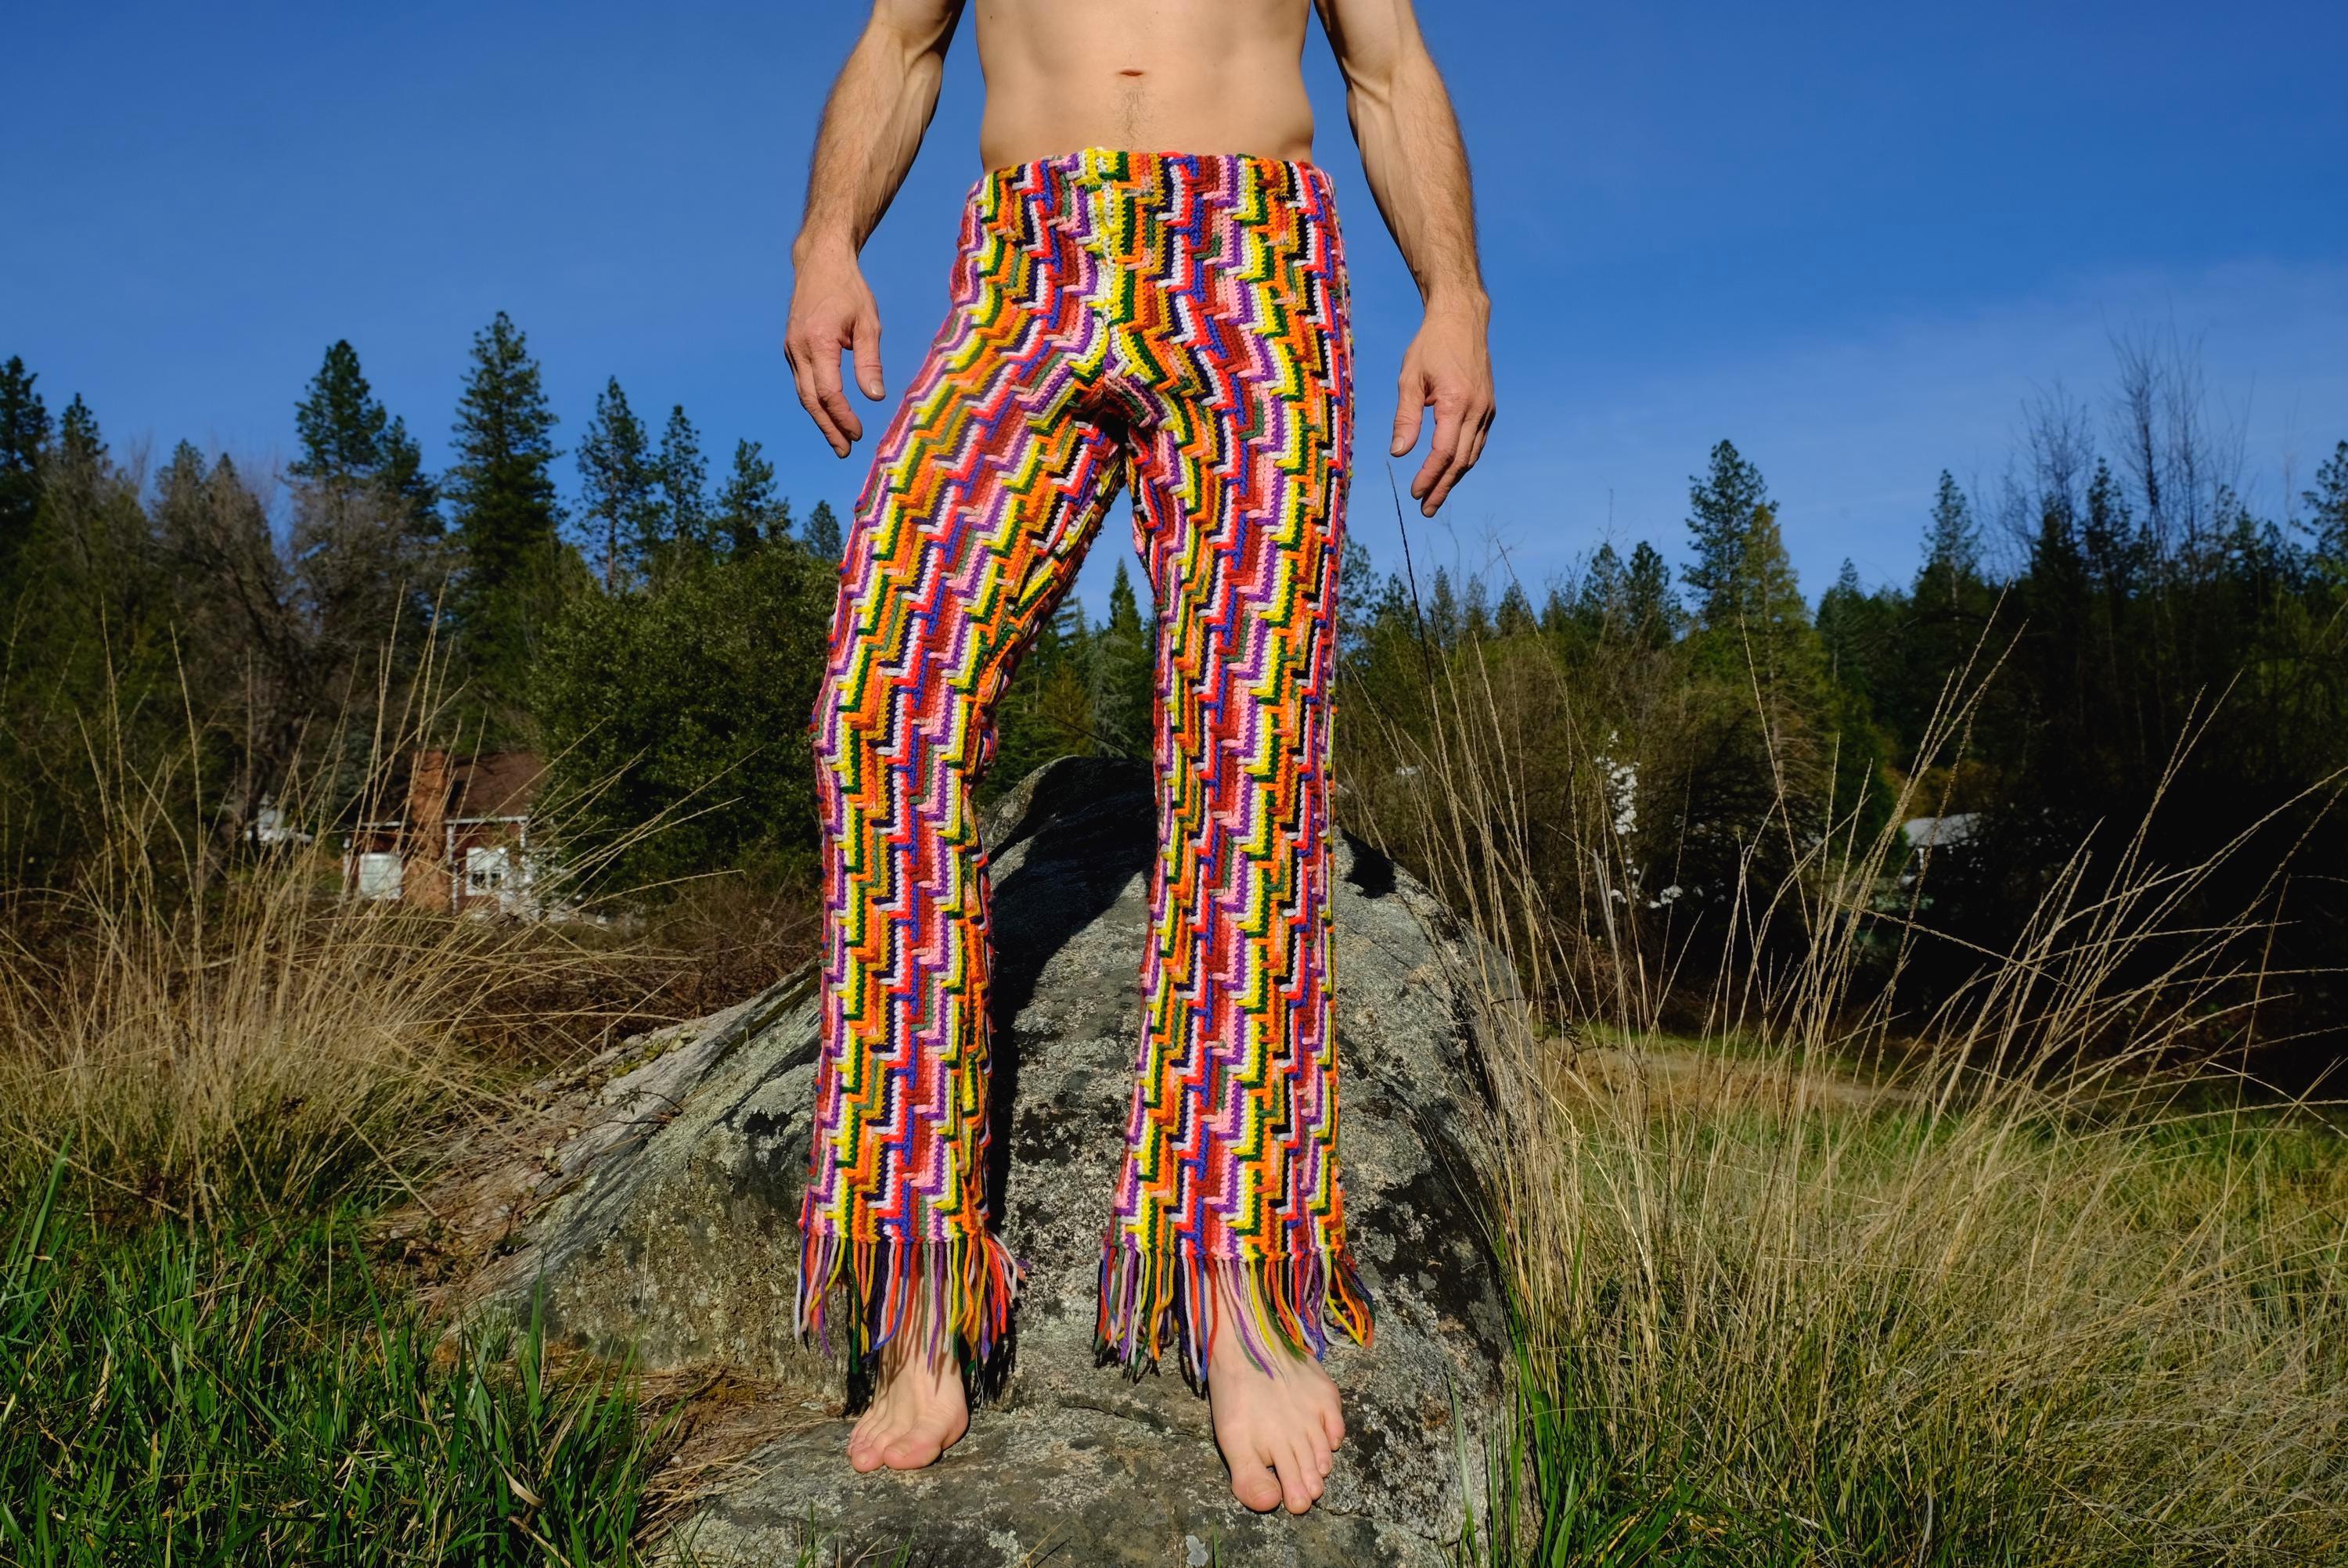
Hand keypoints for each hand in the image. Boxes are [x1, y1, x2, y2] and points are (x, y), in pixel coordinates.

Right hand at [785, 239, 885, 456]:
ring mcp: (791, 349)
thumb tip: (875, 398)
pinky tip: (829, 414)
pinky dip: (814, 402)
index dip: (844, 417)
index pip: (829, 392)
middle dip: (829, 428)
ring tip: (838, 441)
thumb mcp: (868, 323)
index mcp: (818, 342)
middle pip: (811, 400)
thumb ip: (870, 362)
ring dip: (820, 420)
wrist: (819, 263)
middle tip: (845, 451)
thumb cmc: (849, 291)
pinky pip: (802, 382)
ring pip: (803, 394)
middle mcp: (798, 349)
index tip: (859, 434)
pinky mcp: (791, 349)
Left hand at [1389, 299, 1494, 516]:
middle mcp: (1476, 409)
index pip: (1443, 452)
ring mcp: (1486, 409)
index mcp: (1455, 402)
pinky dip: (1463, 461)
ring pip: (1471, 455)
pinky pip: (1476, 442)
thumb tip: (1399, 454)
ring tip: (1435, 497)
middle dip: (1442, 488)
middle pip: (1460, 461)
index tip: (1414, 493)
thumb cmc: (1430, 346)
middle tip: (1426, 510)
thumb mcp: (1409, 378)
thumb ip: (1406, 418)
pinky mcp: (1488, 407)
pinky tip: (1449, 472)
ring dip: (1454, 479)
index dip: (1429, 477)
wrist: (1462, 319)